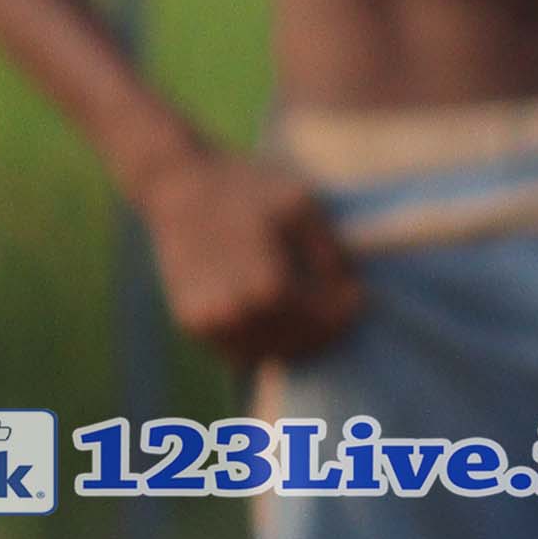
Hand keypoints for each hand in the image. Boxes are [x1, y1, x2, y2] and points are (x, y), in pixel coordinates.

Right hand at [135, 149, 365, 366]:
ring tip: (309, 310)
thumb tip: (349, 290)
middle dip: (325, 329)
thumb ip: (331, 254)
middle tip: (339, 307)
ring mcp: (209, 323)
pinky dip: (262, 341)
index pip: (323, 322)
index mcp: (267, 287)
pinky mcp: (192, 323)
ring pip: (269, 353)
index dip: (347, 311)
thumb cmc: (247, 189)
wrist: (178, 185)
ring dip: (295, 340)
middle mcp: (235, 313)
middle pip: (298, 345)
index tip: (359, 293)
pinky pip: (239, 350)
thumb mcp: (303, 207)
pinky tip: (275, 315)